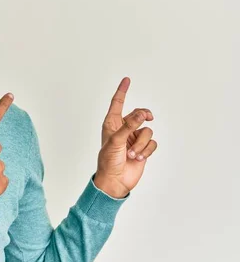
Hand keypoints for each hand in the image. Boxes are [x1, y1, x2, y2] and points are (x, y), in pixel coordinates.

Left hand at [94, 77, 158, 197]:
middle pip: (139, 114)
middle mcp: (123, 129)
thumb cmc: (108, 161)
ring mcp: (134, 139)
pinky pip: (152, 143)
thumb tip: (141, 114)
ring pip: (147, 131)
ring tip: (132, 154)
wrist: (115, 181)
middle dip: (143, 116)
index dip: (122, 91)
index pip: (117, 103)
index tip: (127, 79)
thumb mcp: (116, 141)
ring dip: (141, 143)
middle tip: (148, 117)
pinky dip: (147, 150)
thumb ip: (129, 126)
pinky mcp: (143, 149)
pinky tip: (138, 158)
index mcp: (111, 124)